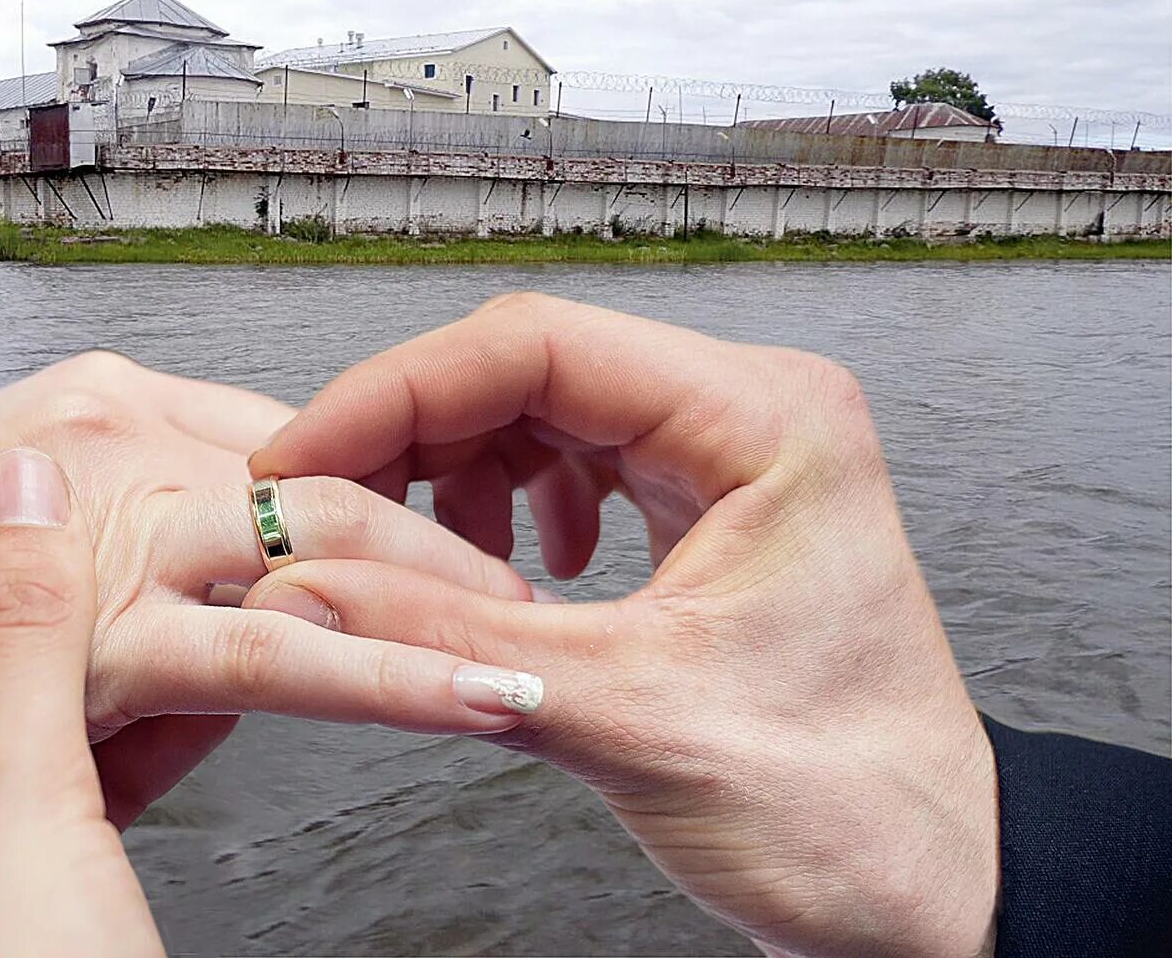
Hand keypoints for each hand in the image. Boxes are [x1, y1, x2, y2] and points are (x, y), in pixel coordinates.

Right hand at [0, 353, 541, 938]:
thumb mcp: (27, 541)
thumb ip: (142, 558)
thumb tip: (253, 620)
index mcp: (119, 397)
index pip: (300, 435)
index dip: (397, 488)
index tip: (470, 538)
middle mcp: (127, 428)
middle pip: (339, 469)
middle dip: (452, 529)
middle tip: (545, 584)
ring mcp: (109, 511)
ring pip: (323, 543)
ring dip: (448, 598)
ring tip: (543, 646)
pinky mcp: (88, 618)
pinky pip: (268, 647)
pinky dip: (387, 673)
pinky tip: (474, 697)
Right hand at [247, 293, 998, 957]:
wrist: (925, 884)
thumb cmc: (851, 807)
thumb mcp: (626, 717)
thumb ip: (449, 644)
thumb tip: (306, 588)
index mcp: (764, 419)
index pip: (535, 344)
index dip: (394, 394)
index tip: (305, 455)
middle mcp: (747, 412)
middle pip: (525, 367)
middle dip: (409, 435)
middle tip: (321, 509)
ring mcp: (725, 453)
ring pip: (536, 410)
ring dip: (451, 472)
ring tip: (414, 558)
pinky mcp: (701, 500)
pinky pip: (567, 460)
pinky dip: (503, 506)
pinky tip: (504, 574)